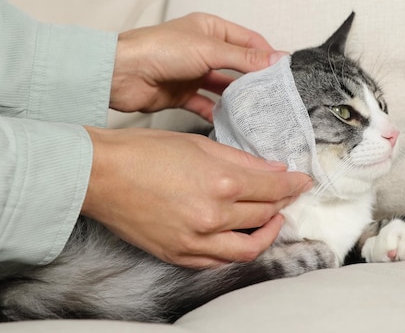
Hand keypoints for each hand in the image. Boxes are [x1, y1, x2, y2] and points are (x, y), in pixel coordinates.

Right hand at [82, 127, 312, 267]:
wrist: (101, 175)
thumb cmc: (144, 152)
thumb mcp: (198, 144)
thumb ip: (241, 159)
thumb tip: (273, 168)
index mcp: (221, 182)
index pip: (273, 188)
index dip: (293, 184)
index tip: (303, 181)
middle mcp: (212, 216)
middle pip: (264, 214)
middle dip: (283, 203)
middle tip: (288, 193)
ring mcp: (195, 240)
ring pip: (248, 248)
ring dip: (267, 234)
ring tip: (272, 219)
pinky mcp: (179, 254)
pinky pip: (219, 261)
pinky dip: (237, 250)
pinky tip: (241, 236)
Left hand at [110, 12, 287, 120]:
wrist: (119, 74)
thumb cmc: (158, 49)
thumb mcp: (209, 49)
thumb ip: (244, 57)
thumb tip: (277, 59)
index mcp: (210, 29)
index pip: (248, 40)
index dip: (267, 55)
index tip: (285, 72)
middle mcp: (203, 50)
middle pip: (238, 65)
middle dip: (255, 80)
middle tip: (276, 96)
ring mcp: (193, 73)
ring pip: (223, 87)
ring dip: (238, 99)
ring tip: (258, 112)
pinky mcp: (182, 94)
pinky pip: (206, 105)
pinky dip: (217, 114)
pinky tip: (230, 123)